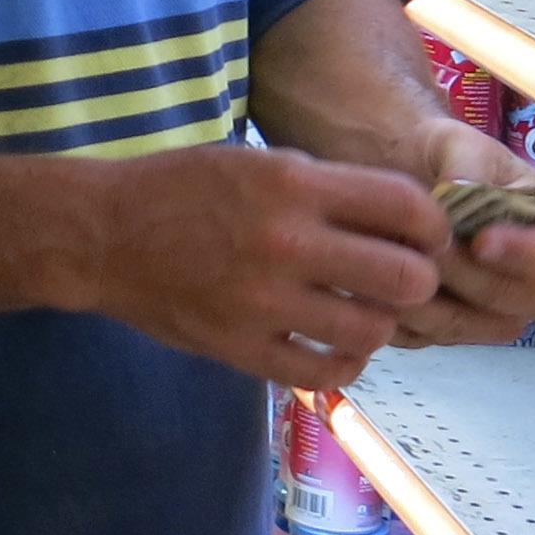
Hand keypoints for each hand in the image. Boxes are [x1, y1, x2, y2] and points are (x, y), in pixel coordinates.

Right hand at [78, 144, 451, 389]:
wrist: (101, 234)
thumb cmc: (182, 189)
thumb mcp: (257, 162)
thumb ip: (327, 187)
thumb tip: (404, 216)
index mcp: (292, 184)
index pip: (406, 207)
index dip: (433, 226)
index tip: (426, 237)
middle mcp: (286, 242)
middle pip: (405, 277)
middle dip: (417, 280)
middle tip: (402, 280)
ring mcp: (263, 301)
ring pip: (371, 331)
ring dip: (379, 324)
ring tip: (364, 312)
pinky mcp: (241, 347)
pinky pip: (322, 373)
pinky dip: (342, 364)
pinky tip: (335, 347)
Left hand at [380, 115, 534, 346]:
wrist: (395, 175)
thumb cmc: (436, 155)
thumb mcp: (453, 141)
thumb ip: (465, 166)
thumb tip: (462, 193)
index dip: (528, 253)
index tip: (481, 241)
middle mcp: (531, 274)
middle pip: (525, 299)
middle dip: (473, 278)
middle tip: (428, 250)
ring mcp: (493, 308)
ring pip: (480, 326)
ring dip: (438, 301)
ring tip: (397, 265)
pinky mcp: (449, 326)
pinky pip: (436, 338)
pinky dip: (407, 319)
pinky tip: (378, 289)